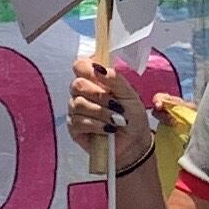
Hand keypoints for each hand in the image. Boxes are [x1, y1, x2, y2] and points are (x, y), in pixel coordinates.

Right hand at [67, 54, 153, 172]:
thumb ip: (115, 79)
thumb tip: (98, 68)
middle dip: (99, 95)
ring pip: (78, 104)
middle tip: (116, 105)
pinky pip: (77, 122)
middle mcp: (81, 93)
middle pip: (77, 84)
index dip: (87, 68)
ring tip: (117, 120)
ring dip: (101, 112)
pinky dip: (96, 125)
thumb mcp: (130, 95)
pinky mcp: (74, 128)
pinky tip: (108, 129)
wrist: (134, 142)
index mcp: (95, 80)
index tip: (100, 75)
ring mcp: (75, 110)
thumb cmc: (132, 115)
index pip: (80, 65)